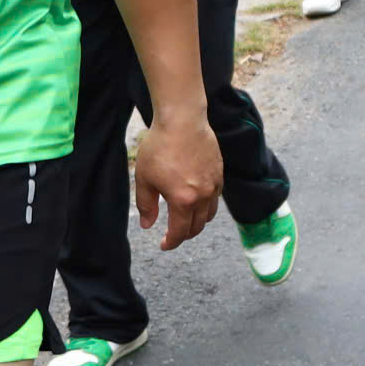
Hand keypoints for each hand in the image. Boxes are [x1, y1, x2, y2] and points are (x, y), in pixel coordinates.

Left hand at [133, 110, 220, 250]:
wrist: (182, 120)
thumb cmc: (160, 147)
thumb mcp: (144, 178)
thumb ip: (146, 205)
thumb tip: (148, 225)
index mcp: (183, 201)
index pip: (180, 232)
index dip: (171, 242)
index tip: (163, 245)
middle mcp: (203, 196)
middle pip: (197, 227)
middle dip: (184, 235)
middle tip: (172, 234)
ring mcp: (214, 185)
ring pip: (209, 214)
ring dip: (197, 222)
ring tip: (185, 219)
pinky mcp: (219, 173)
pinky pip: (215, 198)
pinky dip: (206, 205)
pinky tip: (195, 199)